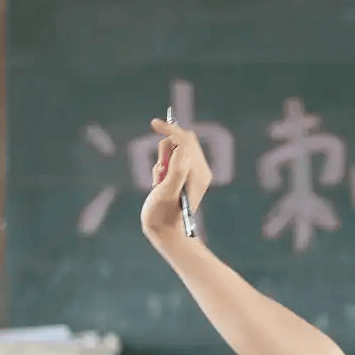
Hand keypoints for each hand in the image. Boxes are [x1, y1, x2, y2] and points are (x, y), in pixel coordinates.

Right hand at [140, 119, 212, 240]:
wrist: (165, 231)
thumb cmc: (164, 216)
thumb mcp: (167, 193)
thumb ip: (176, 171)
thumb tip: (181, 148)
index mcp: (199, 173)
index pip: (187, 142)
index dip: (171, 130)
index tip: (154, 123)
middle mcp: (199, 171)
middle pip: (183, 141)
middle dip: (166, 150)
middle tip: (160, 172)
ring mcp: (192, 173)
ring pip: (174, 150)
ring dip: (162, 161)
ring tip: (159, 182)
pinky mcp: (183, 176)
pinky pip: (170, 161)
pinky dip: (161, 167)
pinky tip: (160, 185)